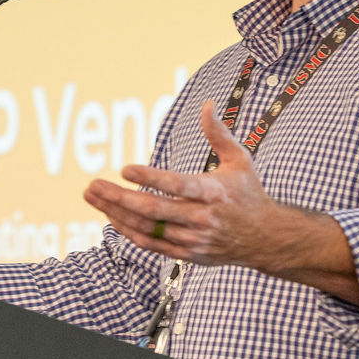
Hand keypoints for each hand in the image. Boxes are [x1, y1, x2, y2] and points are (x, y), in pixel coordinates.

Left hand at [83, 101, 272, 266]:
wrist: (266, 238)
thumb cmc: (249, 194)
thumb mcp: (240, 160)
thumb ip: (219, 134)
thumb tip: (207, 104)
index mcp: (214, 192)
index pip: (177, 185)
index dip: (150, 178)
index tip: (124, 168)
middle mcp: (202, 218)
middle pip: (153, 210)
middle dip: (118, 198)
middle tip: (93, 185)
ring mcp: (193, 239)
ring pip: (147, 228)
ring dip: (116, 213)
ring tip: (93, 196)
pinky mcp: (187, 254)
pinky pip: (151, 244)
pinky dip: (128, 231)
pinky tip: (111, 216)